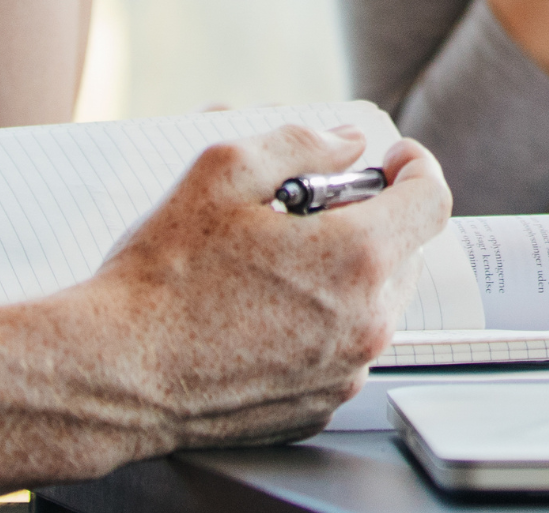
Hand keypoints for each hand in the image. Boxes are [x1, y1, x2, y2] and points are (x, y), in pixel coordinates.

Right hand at [84, 119, 453, 446]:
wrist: (115, 374)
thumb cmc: (162, 277)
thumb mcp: (224, 171)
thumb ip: (301, 143)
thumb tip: (345, 142)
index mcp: (359, 257)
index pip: (432, 199)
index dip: (415, 168)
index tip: (391, 161)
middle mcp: (366, 321)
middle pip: (405, 251)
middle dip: (370, 221)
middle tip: (309, 212)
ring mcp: (344, 371)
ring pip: (375, 303)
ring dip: (346, 275)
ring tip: (276, 265)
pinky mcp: (318, 405)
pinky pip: (342, 350)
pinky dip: (321, 324)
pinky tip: (264, 312)